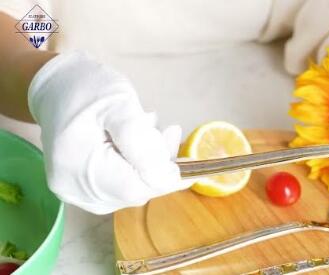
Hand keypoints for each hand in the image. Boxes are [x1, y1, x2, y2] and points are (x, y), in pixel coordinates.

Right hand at [28, 52, 191, 213]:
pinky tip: (137, 143)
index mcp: (77, 168)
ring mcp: (78, 195)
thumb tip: (166, 176)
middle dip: (160, 164)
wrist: (57, 89)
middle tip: (170, 130)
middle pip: (136, 191)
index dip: (167, 177)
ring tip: (149, 128)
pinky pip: (123, 187)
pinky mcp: (86, 192)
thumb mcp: (118, 104)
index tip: (188, 157)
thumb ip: (140, 140)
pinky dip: (138, 167)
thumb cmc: (88, 90)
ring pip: (133, 190)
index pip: (135, 188)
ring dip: (151, 164)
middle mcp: (74, 191)